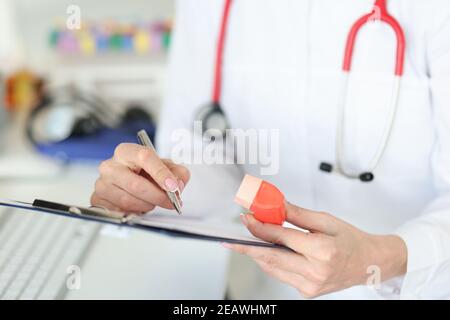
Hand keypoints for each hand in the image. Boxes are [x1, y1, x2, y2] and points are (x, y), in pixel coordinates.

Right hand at [90, 143, 189, 212]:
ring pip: (128, 200)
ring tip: (153, 203)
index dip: (161, 173)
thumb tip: (178, 184)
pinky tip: (140, 208)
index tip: (173, 186)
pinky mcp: (97, 200)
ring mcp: (101, 183)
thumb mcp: (166, 167)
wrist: (131, 180)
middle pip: (136, 184)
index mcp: (126, 151)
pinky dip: (135, 213)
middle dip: (158, 196)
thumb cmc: (146, 172)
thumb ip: (177, 173)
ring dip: (147, 205)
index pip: (144, 157)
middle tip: (171, 202)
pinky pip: (119, 211)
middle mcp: (110, 166)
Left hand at [224, 202, 406, 297]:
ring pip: (272, 269)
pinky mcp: (307, 292)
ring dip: (257, 254)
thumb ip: (297, 214)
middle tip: (231, 238)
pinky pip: (280, 275)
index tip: (246, 219)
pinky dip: (270, 262)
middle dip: (248, 246)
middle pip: (271, 258)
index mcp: (323, 252)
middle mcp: (315, 273)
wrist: (370, 263)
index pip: (281, 238)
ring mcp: (310, 286)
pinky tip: (266, 251)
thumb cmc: (351, 240)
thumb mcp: (326, 221)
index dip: (259, 228)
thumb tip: (274, 205)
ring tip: (248, 240)